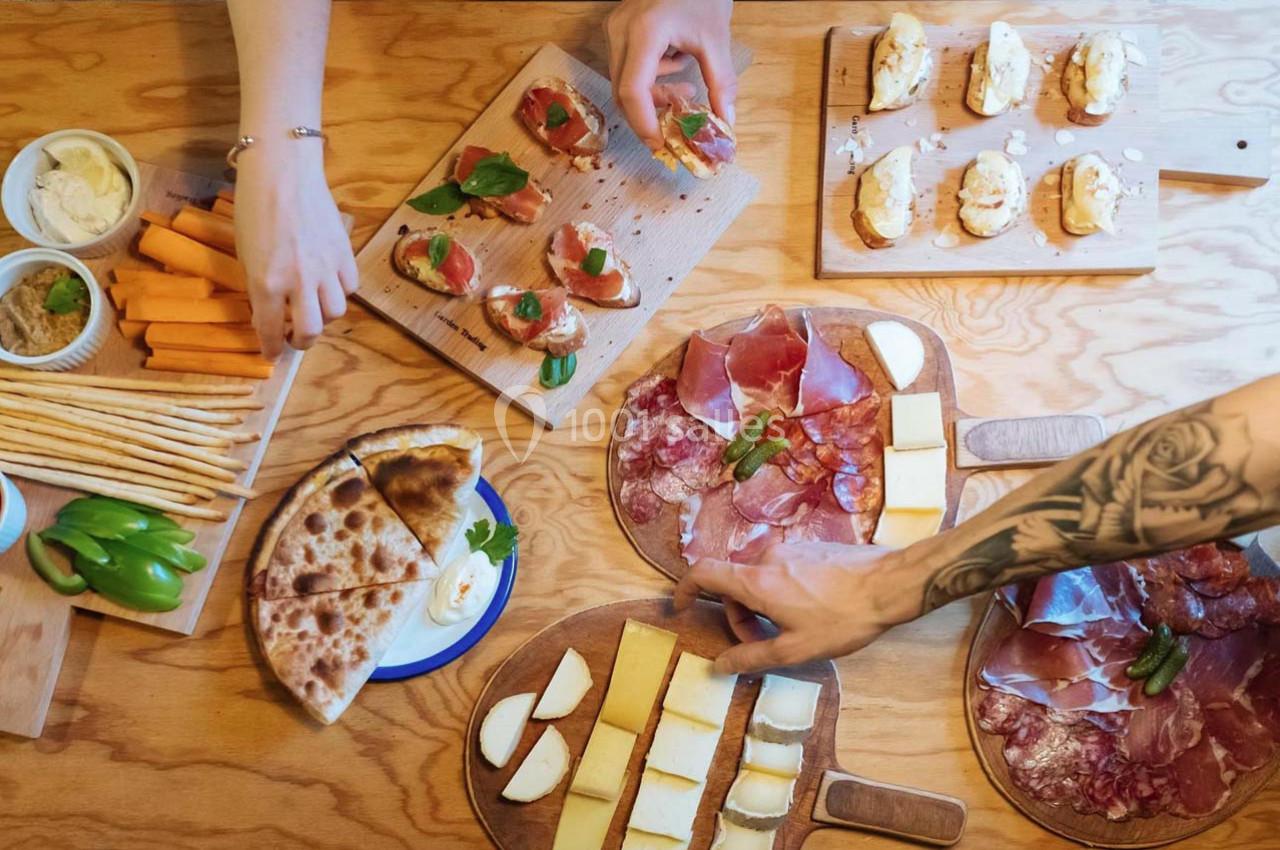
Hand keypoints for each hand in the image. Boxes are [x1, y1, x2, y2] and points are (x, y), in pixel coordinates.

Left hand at [233, 145, 356, 357]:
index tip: (271, 355)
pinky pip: (350, 286)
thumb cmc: (254, 208)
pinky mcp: (345, 253)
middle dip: (301, 342)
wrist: (283, 172)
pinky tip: (329, 284)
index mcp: (266, 282)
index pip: (270, 330)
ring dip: (323, 317)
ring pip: (335, 312)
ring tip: (313, 307)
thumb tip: (269, 312)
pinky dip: (340, 291)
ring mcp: (326, 268)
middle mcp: (299, 281)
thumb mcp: (245, 253)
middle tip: (295, 337)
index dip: (271, 349)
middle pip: (311, 331)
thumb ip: (260, 286)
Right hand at [605, 0, 736, 149]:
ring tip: (686, 86)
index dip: (643, 124)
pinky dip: (650, 77)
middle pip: (623, 91)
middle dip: (649, 114)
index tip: (660, 145)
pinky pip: (627, 66)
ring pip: (624, 81)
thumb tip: (726, 122)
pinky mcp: (618, 29)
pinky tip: (675, 64)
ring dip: (653, 95)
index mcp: (645, 33)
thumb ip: (721, 83)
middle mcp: (621, 32)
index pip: (632, 91)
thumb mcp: (716, 38)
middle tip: (679, 123)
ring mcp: (615, 29)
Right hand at [673, 542, 917, 673]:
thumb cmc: (843, 619)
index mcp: (756, 581)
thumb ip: (752, 658)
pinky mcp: (810, 548)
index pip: (703, 573)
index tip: (681, 606)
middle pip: (735, 584)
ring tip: (792, 631)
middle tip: (764, 644)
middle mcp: (767, 558)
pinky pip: (781, 571)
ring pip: (759, 579)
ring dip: (762, 607)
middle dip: (740, 616)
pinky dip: (781, 593)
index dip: (685, 588)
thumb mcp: (796, 649)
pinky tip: (812, 612)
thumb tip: (718, 666)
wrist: (892, 584)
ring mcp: (790, 549)